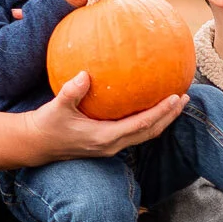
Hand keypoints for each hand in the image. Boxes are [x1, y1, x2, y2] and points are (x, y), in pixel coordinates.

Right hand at [25, 72, 184, 159]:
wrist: (37, 144)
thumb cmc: (46, 124)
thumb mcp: (56, 107)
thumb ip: (71, 92)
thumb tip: (84, 74)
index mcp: (104, 138)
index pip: (140, 125)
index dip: (160, 112)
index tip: (175, 97)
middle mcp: (112, 145)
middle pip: (150, 132)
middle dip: (169, 116)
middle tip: (185, 97)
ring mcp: (111, 147)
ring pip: (145, 134)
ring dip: (162, 120)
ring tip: (176, 102)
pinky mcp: (108, 144)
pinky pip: (135, 132)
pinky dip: (148, 120)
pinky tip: (152, 105)